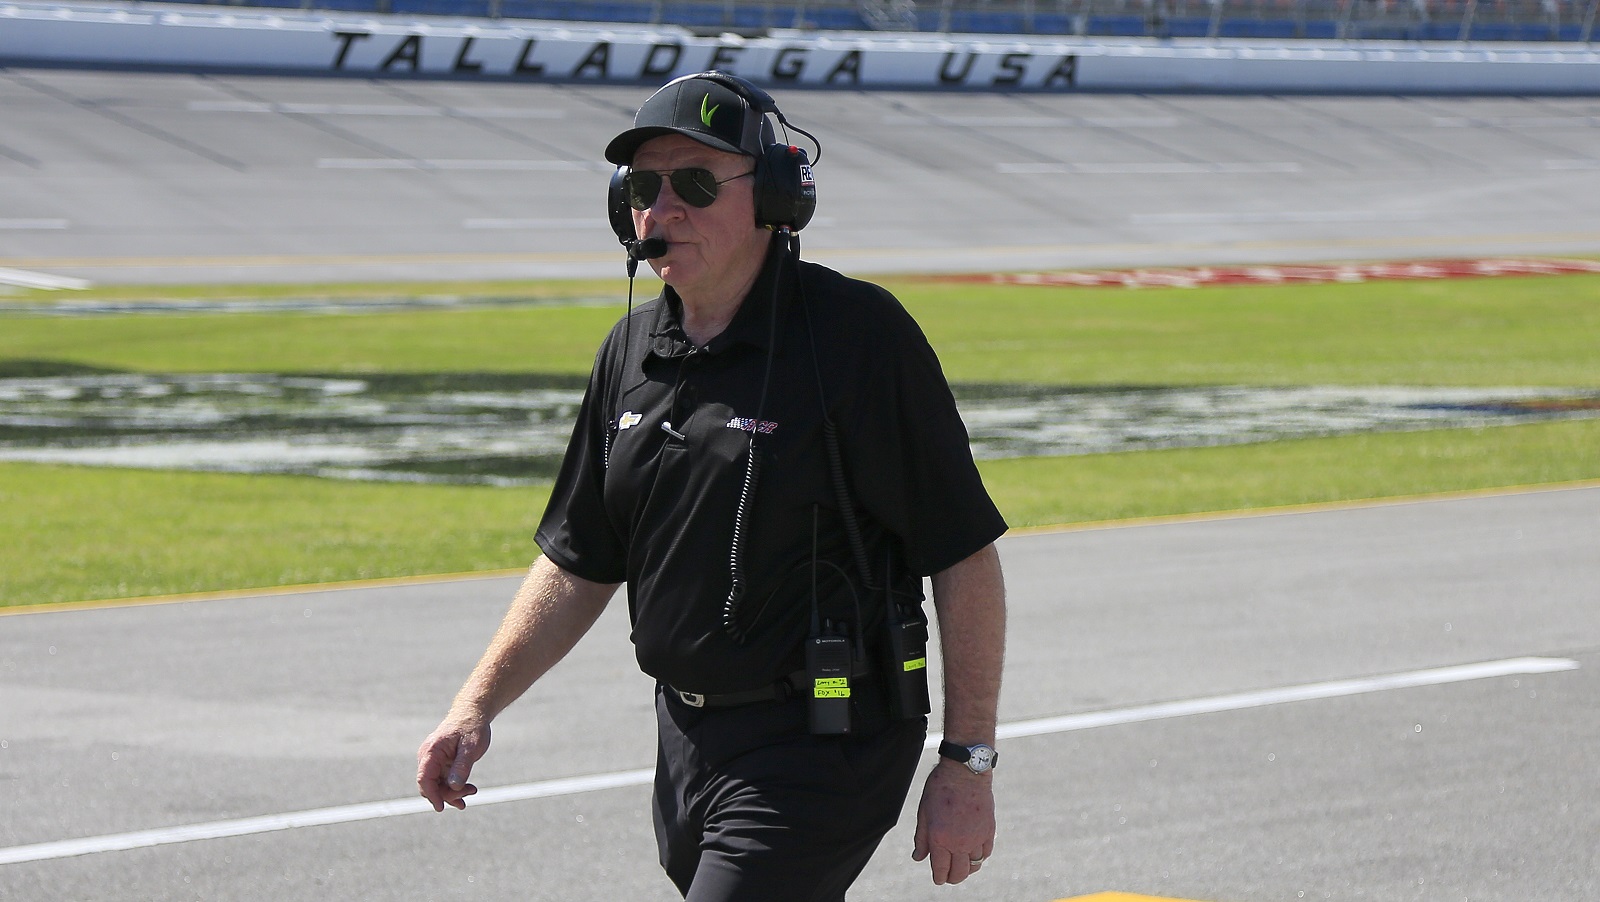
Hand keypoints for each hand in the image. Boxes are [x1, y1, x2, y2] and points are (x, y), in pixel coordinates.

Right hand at [416, 717, 489, 811]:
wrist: (473, 713)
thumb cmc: (472, 727)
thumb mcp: (471, 747)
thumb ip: (462, 766)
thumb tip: (454, 786)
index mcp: (431, 751)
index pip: (424, 779)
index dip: (432, 795)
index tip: (441, 807)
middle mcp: (428, 757)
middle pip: (430, 785)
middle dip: (448, 794)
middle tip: (470, 792)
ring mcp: (434, 761)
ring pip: (437, 785)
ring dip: (453, 793)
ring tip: (472, 791)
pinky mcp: (441, 764)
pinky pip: (443, 781)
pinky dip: (454, 787)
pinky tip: (468, 790)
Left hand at [911, 761, 995, 884]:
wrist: (965, 772)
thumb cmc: (940, 789)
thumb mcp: (923, 812)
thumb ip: (921, 838)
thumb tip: (918, 858)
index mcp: (940, 838)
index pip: (940, 869)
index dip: (939, 878)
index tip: (938, 879)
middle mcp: (959, 842)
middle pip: (959, 873)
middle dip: (952, 878)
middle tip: (949, 876)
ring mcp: (976, 837)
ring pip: (974, 865)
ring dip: (967, 868)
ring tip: (961, 865)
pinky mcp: (989, 831)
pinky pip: (986, 853)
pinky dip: (980, 857)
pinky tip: (973, 853)